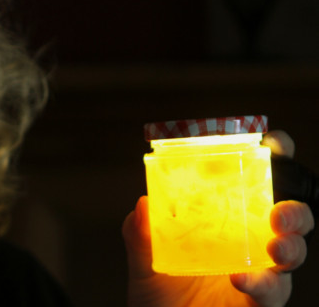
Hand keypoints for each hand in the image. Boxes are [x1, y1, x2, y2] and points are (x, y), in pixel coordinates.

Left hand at [122, 131, 314, 306]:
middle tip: (280, 211)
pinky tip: (241, 277)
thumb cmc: (158, 294)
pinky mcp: (260, 304)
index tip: (273, 144)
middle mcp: (250, 244)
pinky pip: (271, 293)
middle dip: (295, 211)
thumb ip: (140, 232)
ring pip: (292, 255)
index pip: (258, 186)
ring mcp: (260, 274)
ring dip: (291, 246)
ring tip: (275, 244)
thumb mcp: (144, 258)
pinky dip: (261, 284)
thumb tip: (144, 204)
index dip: (273, 161)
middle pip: (290, 219)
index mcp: (228, 222)